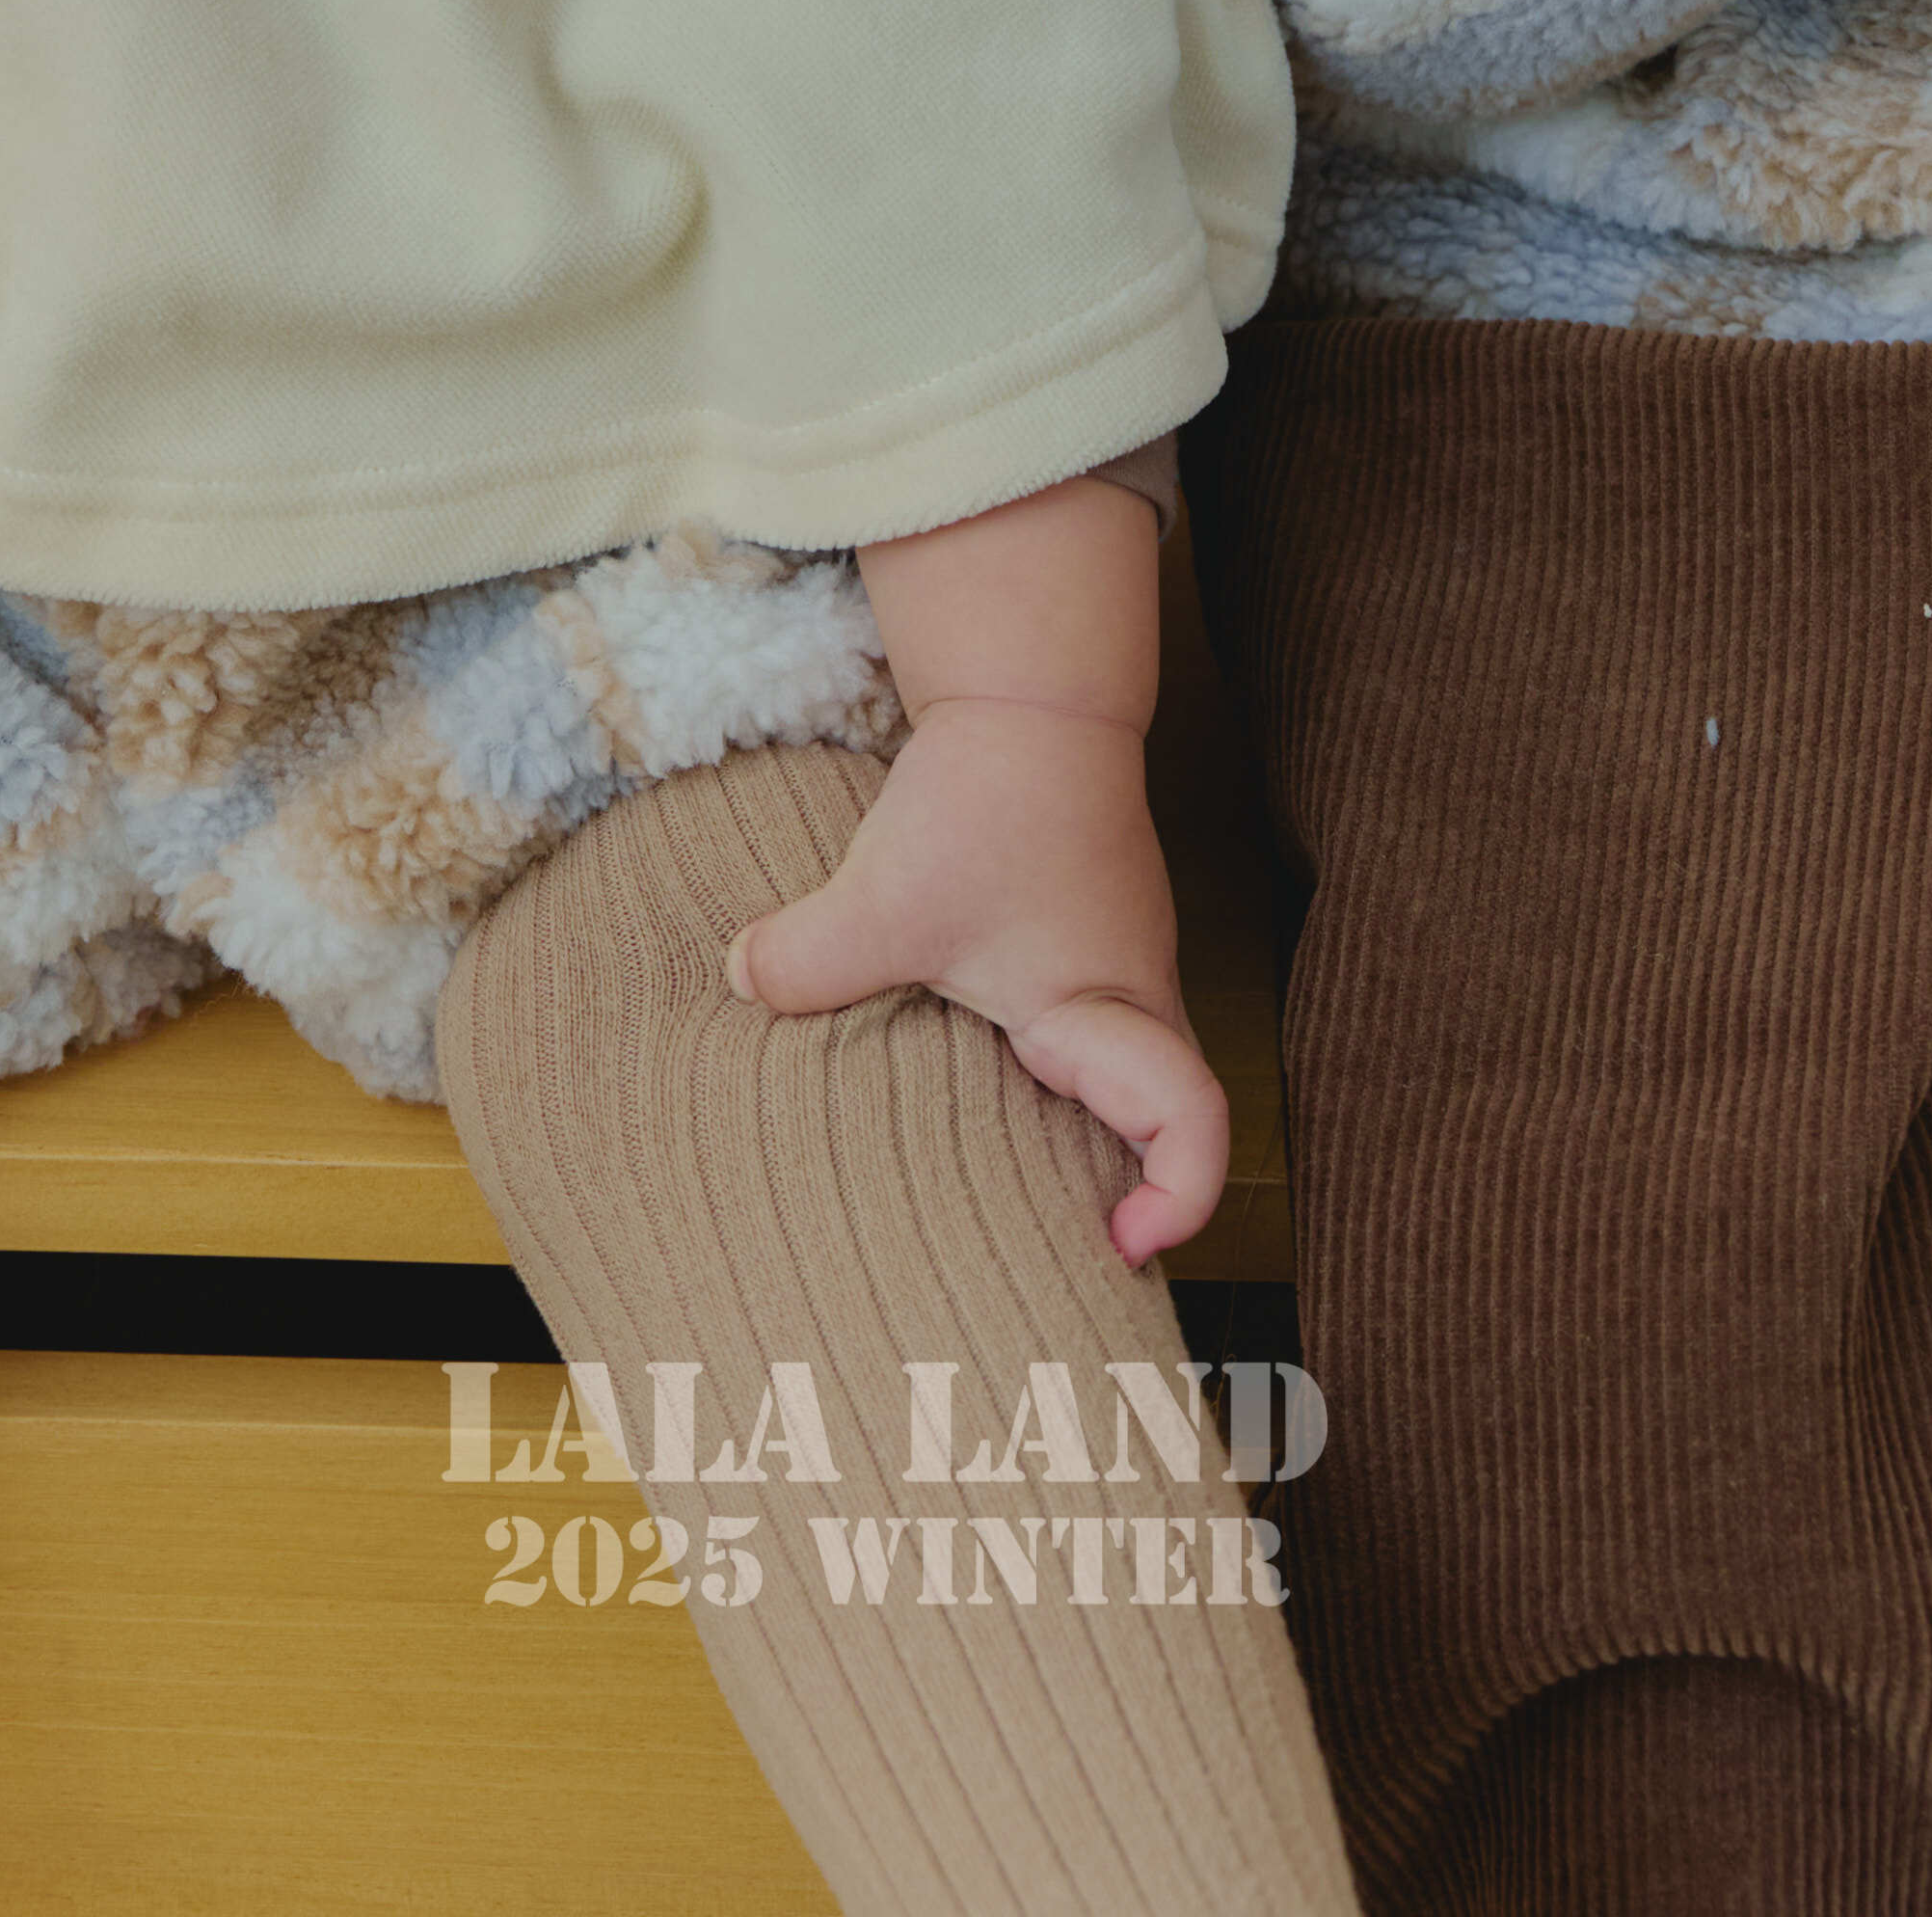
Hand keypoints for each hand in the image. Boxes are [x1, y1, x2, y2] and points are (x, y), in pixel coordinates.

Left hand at [725, 705, 1229, 1266]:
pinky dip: (1053, 1067)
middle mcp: (1134, 999)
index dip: (1181, 1201)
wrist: (1030, 691)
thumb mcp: (884, 896)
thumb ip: (806, 960)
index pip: (1192, 1126)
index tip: (1118, 1240)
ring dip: (1085, 1126)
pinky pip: (1091, 1027)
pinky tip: (976, 1065)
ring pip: (1129, 1074)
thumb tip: (739, 985)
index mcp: (1108, 1012)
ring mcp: (1119, 962)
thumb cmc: (988, 799)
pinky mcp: (1089, 931)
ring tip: (1005, 1169)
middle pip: (1169, 1123)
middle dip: (1130, 1189)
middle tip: (1066, 1235)